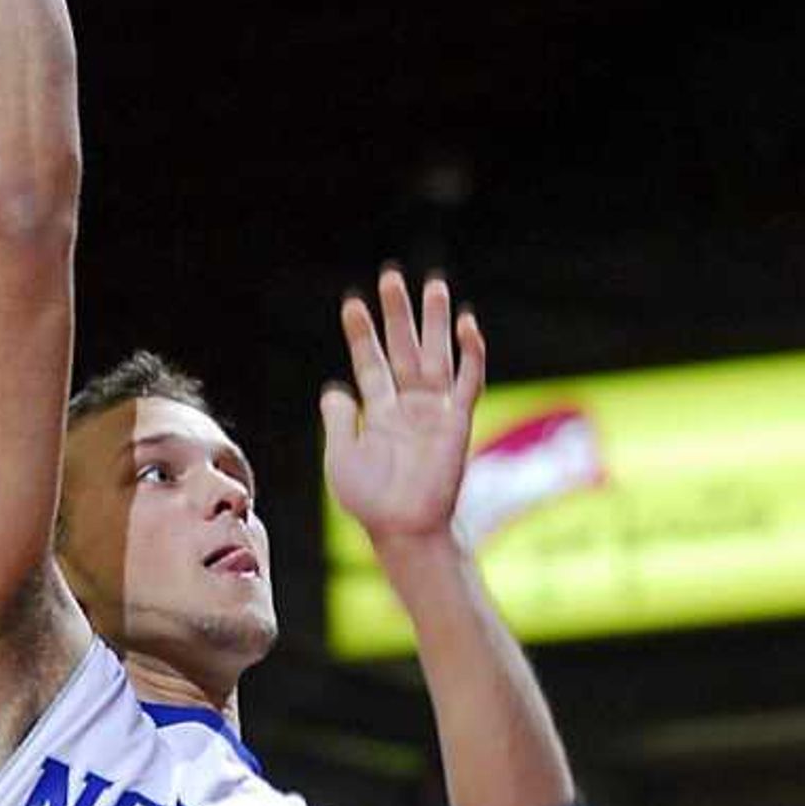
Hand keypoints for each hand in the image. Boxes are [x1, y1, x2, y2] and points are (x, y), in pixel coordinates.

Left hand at [321, 268, 485, 545]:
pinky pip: (468, 381)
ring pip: (436, 355)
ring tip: (433, 285)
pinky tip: (468, 325)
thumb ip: (339, 420)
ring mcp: (435, 411)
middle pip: (403, 348)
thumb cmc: (371, 501)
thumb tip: (333, 388)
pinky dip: (471, 354)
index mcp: (379, 412)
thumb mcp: (341, 457)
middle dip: (398, 314)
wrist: (404, 528)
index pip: (370, 363)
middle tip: (392, 276)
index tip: (352, 304)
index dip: (362, 334)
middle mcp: (408, 406)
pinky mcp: (458, 421)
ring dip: (434, 322)